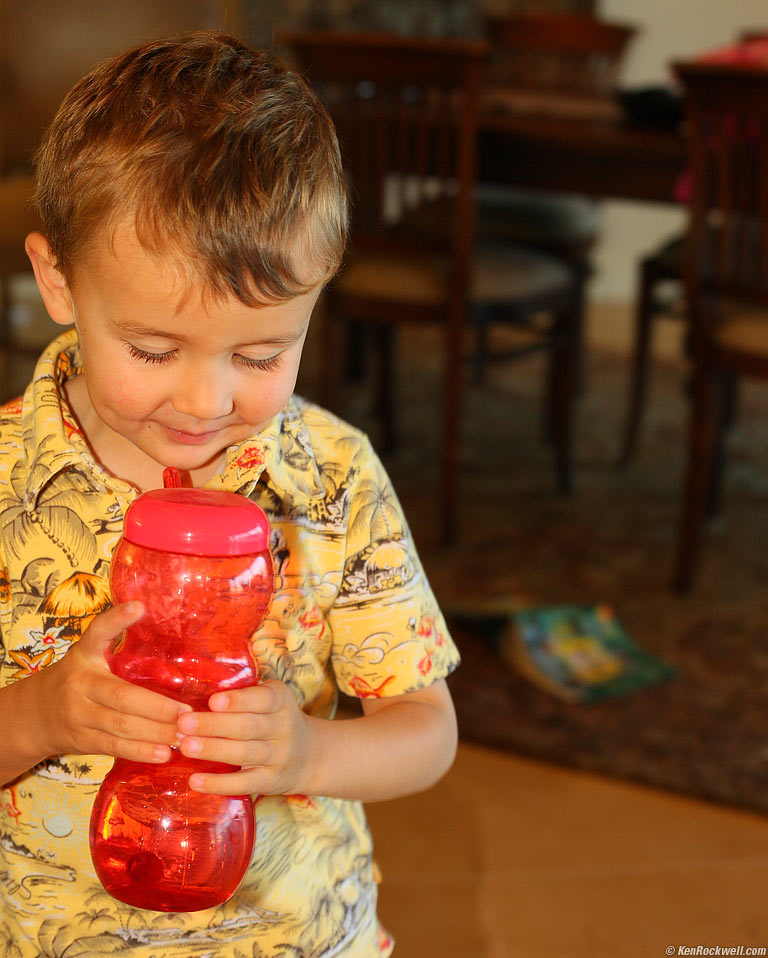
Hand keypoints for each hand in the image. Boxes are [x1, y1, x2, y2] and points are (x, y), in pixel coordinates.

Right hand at [33, 602, 187, 763]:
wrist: (31, 717)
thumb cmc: (75, 682)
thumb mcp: (88, 659)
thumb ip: (118, 652)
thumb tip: (175, 650)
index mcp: (84, 656)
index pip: (97, 633)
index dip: (117, 619)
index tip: (140, 606)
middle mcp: (80, 683)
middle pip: (123, 696)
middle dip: (158, 707)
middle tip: (188, 713)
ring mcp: (79, 714)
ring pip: (121, 725)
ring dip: (156, 732)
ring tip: (184, 735)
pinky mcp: (81, 740)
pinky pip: (114, 747)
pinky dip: (141, 751)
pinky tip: (164, 753)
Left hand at [176, 680, 311, 795]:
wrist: (309, 755)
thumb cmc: (274, 720)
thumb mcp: (270, 700)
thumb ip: (242, 696)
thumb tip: (194, 694)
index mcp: (281, 701)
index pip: (263, 699)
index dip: (238, 701)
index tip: (213, 701)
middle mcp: (284, 727)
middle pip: (248, 727)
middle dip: (214, 725)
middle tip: (184, 723)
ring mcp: (278, 756)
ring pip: (244, 753)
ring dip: (213, 750)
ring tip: (185, 746)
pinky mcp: (270, 781)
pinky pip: (243, 784)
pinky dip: (218, 784)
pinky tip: (195, 780)